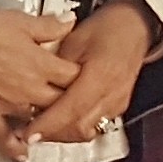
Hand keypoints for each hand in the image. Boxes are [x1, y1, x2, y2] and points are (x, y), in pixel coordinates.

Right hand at [0, 8, 76, 157]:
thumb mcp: (22, 21)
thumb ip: (50, 26)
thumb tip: (70, 21)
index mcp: (41, 64)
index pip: (73, 77)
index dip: (80, 77)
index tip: (81, 78)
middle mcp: (30, 88)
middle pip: (61, 103)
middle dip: (68, 103)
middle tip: (71, 103)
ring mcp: (9, 104)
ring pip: (37, 121)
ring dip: (46, 124)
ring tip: (51, 124)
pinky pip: (2, 136)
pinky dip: (13, 147)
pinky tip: (22, 153)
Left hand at [29, 3, 155, 147]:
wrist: (134, 27)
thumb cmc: (106, 29)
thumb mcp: (73, 42)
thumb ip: (55, 69)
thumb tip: (32, 89)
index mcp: (101, 75)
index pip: (71, 109)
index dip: (48, 124)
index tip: (28, 134)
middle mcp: (112, 94)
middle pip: (79, 127)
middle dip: (52, 134)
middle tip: (28, 133)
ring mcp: (117, 104)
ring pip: (86, 131)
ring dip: (62, 134)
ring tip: (42, 128)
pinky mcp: (117, 108)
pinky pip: (95, 126)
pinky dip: (74, 127)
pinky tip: (60, 121)